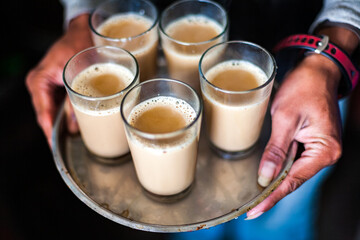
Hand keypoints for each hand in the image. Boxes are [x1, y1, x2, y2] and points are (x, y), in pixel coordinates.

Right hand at [26, 14, 91, 146]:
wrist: (83, 32)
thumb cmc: (81, 44)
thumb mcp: (82, 72)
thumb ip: (76, 101)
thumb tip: (74, 127)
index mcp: (39, 80)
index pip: (42, 111)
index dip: (50, 131)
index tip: (55, 145)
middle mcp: (38, 84)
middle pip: (45, 114)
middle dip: (56, 130)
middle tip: (67, 147)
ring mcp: (45, 86)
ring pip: (51, 112)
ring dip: (62, 124)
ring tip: (72, 139)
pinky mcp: (54, 87)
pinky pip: (57, 105)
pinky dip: (65, 114)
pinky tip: (74, 124)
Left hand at [246, 53, 342, 218]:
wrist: (317, 72)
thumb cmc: (304, 88)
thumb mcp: (285, 119)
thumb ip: (276, 151)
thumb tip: (265, 177)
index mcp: (324, 150)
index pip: (293, 180)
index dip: (272, 197)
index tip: (256, 211)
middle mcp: (326, 153)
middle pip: (294, 179)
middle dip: (272, 192)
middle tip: (252, 209)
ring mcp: (320, 149)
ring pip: (293, 171)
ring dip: (275, 181)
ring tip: (256, 198)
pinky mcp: (312, 143)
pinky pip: (294, 161)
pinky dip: (280, 168)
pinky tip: (267, 176)